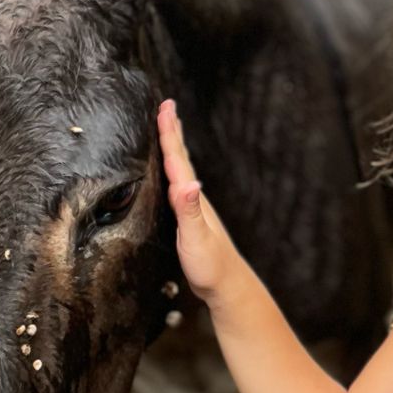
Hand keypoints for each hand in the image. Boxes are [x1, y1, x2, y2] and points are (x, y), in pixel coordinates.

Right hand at [155, 98, 243, 311]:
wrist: (227, 286)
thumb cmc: (210, 266)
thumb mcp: (196, 239)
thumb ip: (190, 212)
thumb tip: (188, 183)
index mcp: (191, 198)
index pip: (177, 160)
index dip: (169, 134)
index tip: (165, 107)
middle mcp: (194, 198)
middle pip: (181, 158)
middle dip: (172, 131)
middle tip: (166, 106)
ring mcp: (194, 209)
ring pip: (181, 170)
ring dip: (174, 148)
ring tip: (170, 130)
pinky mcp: (190, 220)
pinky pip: (178, 187)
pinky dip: (173, 172)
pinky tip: (172, 176)